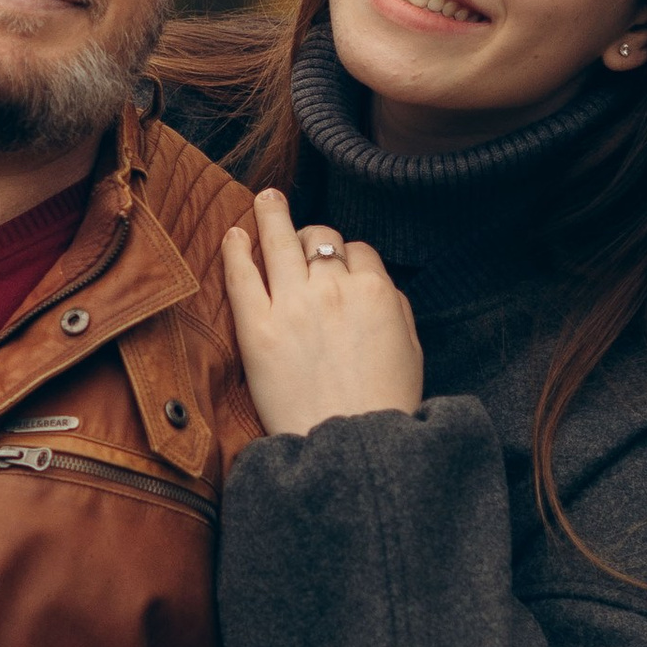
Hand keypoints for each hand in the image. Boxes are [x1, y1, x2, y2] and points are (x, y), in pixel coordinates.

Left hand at [222, 188, 423, 436]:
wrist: (352, 446)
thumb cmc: (384, 406)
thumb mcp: (412, 351)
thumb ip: (396, 309)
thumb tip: (379, 287)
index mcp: (376, 292)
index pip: (359, 251)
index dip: (348, 256)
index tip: (338, 265)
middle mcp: (334, 288)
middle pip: (321, 239)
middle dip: (313, 234)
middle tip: (301, 234)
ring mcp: (293, 305)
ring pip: (281, 242)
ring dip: (271, 213)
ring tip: (264, 200)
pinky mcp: (257, 329)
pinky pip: (242, 275)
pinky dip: (237, 250)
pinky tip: (234, 235)